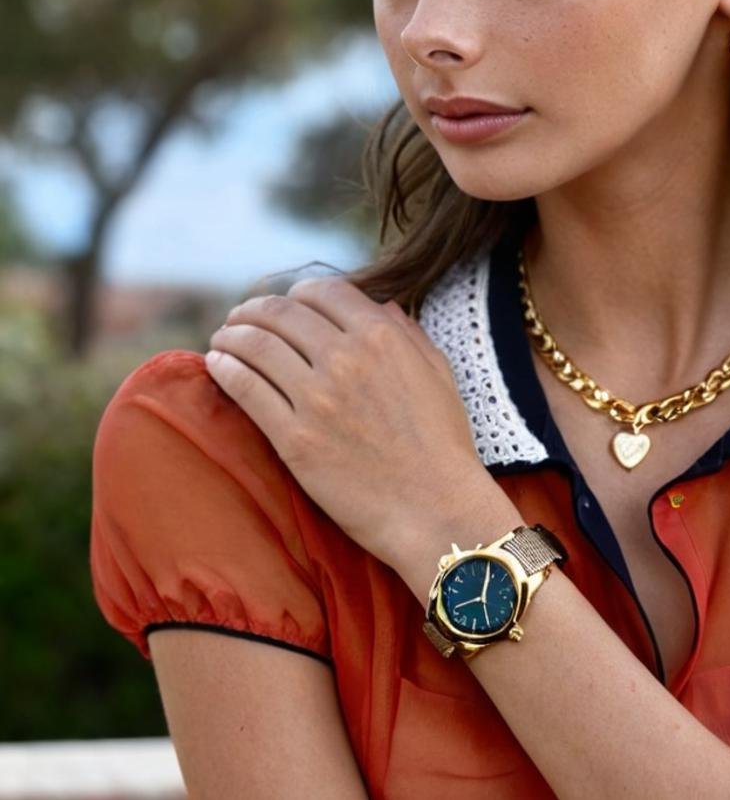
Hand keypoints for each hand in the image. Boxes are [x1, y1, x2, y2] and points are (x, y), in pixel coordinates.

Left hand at [204, 278, 494, 565]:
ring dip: (232, 335)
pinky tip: (216, 364)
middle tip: (240, 317)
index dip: (298, 292)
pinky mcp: (294, 440)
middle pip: (282, 313)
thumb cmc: (443, 443)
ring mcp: (317, 399)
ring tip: (222, 338)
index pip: (323, 290)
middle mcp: (346, 358)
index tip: (287, 302)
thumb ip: (407, 332)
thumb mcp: (437, 372)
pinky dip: (225, 369)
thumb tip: (381, 305)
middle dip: (254, 310)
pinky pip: (246, 389)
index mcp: (382, 336)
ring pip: (256, 346)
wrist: (433, 509)